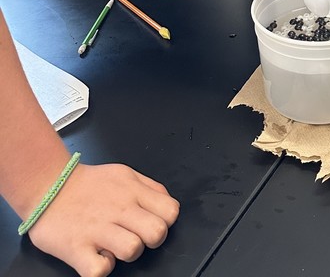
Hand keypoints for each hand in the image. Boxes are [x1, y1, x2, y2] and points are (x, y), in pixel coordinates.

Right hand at [29, 162, 178, 276]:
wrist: (47, 185)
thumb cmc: (88, 184)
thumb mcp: (124, 174)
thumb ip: (148, 188)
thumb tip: (166, 205)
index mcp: (132, 191)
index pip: (171, 211)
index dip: (165, 221)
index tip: (151, 222)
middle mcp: (119, 208)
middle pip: (157, 233)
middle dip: (151, 240)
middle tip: (135, 236)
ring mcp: (97, 229)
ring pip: (132, 251)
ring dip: (125, 254)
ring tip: (113, 247)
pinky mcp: (76, 248)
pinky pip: (99, 271)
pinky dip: (99, 269)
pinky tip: (95, 256)